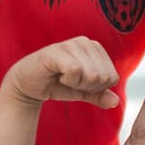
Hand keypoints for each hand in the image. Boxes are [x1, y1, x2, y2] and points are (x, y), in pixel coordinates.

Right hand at [5, 37, 119, 108]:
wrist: (28, 86)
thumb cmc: (57, 85)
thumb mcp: (82, 91)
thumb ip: (99, 95)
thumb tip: (116, 102)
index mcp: (96, 48)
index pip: (112, 77)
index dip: (96, 88)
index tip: (79, 83)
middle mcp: (86, 42)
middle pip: (103, 77)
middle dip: (87, 87)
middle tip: (69, 81)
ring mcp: (71, 44)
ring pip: (91, 74)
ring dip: (76, 84)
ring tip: (63, 77)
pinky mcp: (57, 51)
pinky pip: (76, 71)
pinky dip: (68, 80)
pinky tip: (57, 75)